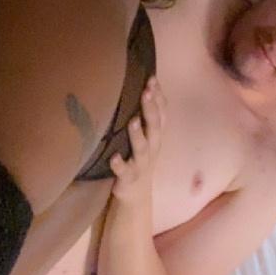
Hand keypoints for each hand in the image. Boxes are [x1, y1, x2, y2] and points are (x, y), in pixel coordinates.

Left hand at [110, 77, 165, 204]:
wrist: (136, 194)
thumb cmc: (140, 158)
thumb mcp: (148, 137)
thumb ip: (147, 116)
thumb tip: (143, 86)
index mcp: (156, 136)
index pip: (162, 113)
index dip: (159, 97)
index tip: (152, 79)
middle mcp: (152, 148)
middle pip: (154, 126)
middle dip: (151, 109)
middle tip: (146, 92)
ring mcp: (141, 163)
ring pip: (142, 148)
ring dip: (138, 135)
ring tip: (133, 121)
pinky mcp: (129, 178)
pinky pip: (124, 171)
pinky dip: (119, 165)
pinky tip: (113, 158)